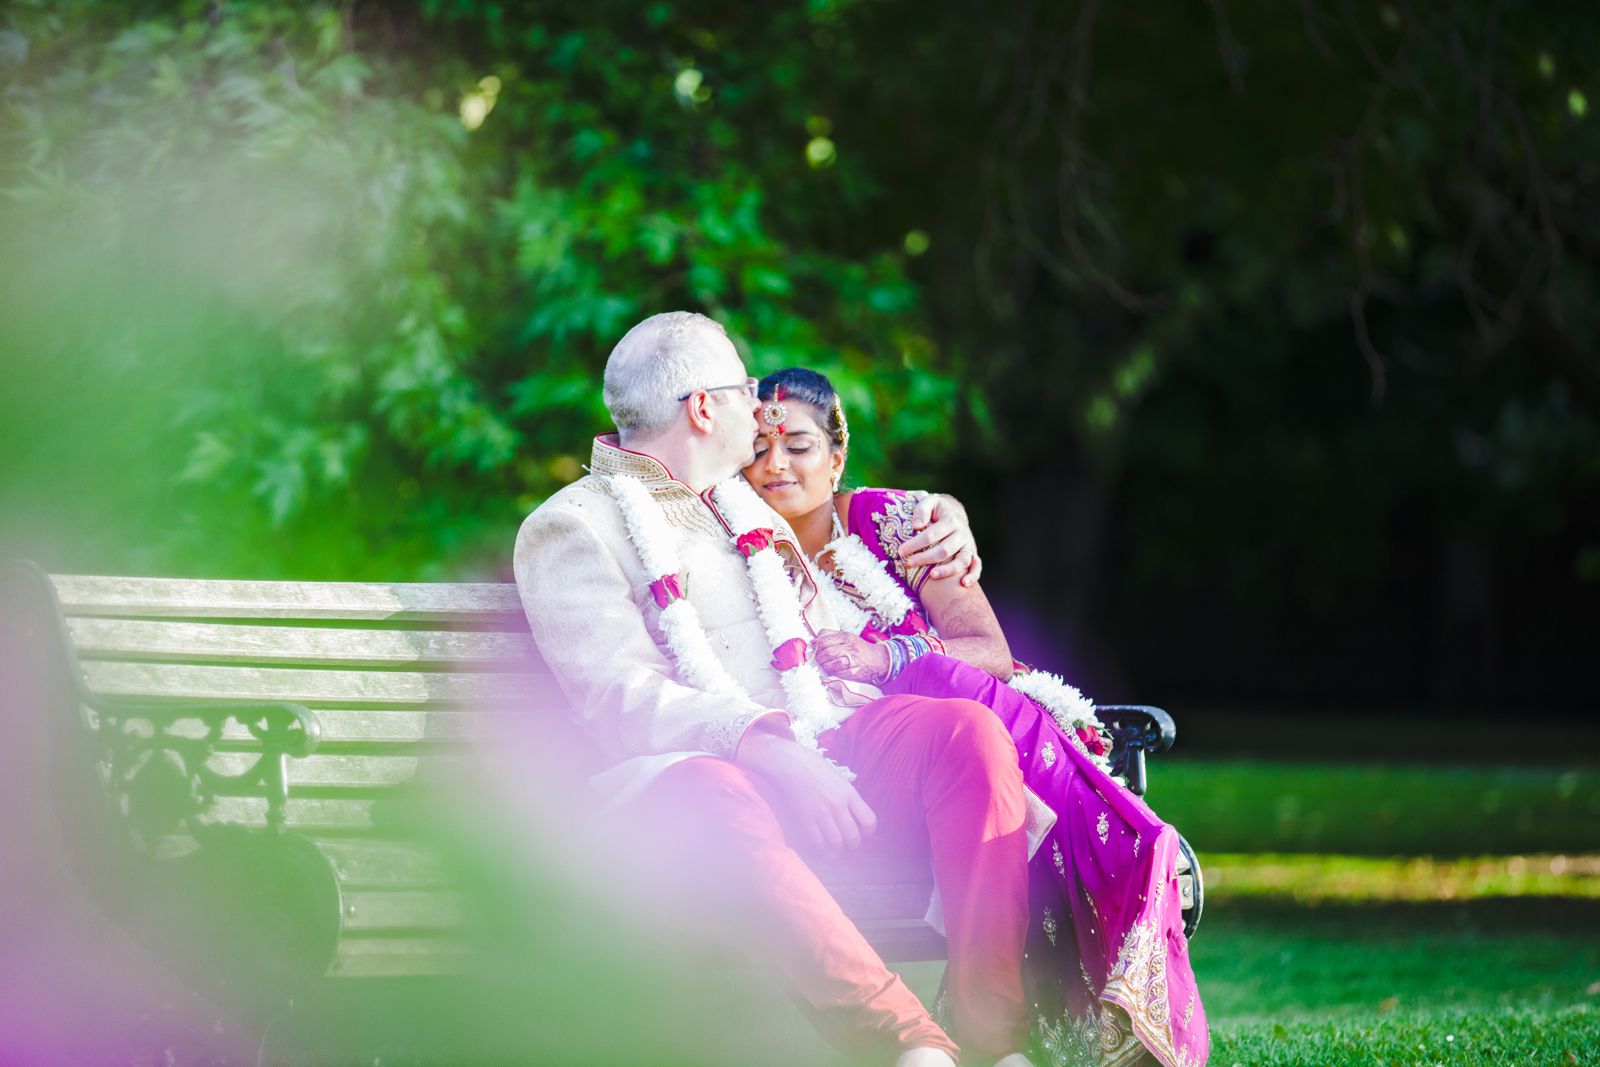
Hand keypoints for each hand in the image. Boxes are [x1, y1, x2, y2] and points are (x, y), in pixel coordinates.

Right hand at [736, 730, 876, 853]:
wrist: (791, 764)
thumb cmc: (815, 768)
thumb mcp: (839, 780)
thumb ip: (848, 798)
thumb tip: (855, 815)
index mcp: (849, 794)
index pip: (869, 820)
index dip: (869, 830)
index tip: (864, 832)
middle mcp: (838, 805)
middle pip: (853, 836)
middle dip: (853, 844)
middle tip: (850, 844)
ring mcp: (822, 813)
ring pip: (836, 842)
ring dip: (838, 851)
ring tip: (836, 851)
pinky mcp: (806, 819)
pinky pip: (818, 841)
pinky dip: (822, 849)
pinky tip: (823, 849)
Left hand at [813, 628, 891, 684]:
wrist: (878, 659)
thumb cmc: (857, 648)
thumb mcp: (845, 637)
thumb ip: (829, 635)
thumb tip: (813, 641)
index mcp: (845, 636)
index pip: (824, 641)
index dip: (816, 647)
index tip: (815, 651)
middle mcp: (850, 647)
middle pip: (827, 652)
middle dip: (820, 658)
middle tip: (820, 660)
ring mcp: (854, 660)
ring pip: (833, 664)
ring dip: (826, 666)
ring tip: (826, 666)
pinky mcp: (856, 672)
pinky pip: (841, 673)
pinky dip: (835, 673)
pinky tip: (835, 671)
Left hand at [899, 493, 982, 586]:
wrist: (954, 511)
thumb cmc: (936, 510)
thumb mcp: (928, 502)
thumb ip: (922, 510)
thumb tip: (917, 525)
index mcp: (950, 519)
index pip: (932, 534)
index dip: (915, 544)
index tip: (901, 551)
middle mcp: (962, 533)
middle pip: (945, 549)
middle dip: (926, 558)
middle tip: (910, 563)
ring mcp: (968, 544)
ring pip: (962, 560)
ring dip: (948, 570)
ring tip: (933, 575)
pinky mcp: (973, 553)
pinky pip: (977, 566)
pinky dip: (973, 575)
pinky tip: (964, 584)